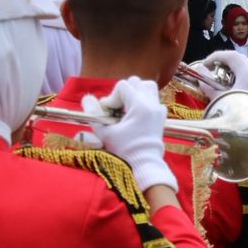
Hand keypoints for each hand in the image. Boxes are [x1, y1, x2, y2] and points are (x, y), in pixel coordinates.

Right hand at [82, 77, 175, 192]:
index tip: (109, 113)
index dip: (112, 97)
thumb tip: (86, 98)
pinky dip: (143, 101)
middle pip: (136, 82)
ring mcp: (158, 109)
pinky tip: (134, 115)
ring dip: (134, 93)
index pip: (123, 86)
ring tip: (126, 108)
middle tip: (117, 110)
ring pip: (147, 87)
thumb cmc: (124, 150)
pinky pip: (153, 99)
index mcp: (140, 105)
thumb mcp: (105, 132)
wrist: (145, 164)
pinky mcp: (161, 116)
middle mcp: (152, 103)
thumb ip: (94, 113)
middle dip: (123, 93)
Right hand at [202, 49, 247, 103]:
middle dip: (223, 63)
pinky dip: (237, 80)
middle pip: (240, 62)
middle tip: (210, 70)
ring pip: (245, 71)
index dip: (216, 57)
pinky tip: (228, 90)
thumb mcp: (219, 100)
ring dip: (230, 72)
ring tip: (217, 81)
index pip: (232, 57)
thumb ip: (208, 85)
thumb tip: (200, 72)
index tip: (204, 64)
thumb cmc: (237, 119)